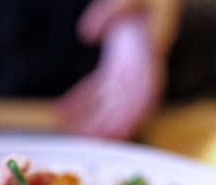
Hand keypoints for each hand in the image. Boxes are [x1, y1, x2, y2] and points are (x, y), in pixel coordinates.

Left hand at [57, 0, 180, 139]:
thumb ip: (111, 11)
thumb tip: (86, 33)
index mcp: (152, 50)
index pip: (146, 88)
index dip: (134, 112)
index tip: (121, 130)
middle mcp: (143, 64)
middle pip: (128, 101)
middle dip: (113, 123)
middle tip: (93, 140)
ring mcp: (130, 65)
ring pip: (113, 99)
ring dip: (96, 119)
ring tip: (76, 135)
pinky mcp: (118, 63)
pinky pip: (99, 86)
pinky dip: (82, 99)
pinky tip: (63, 111)